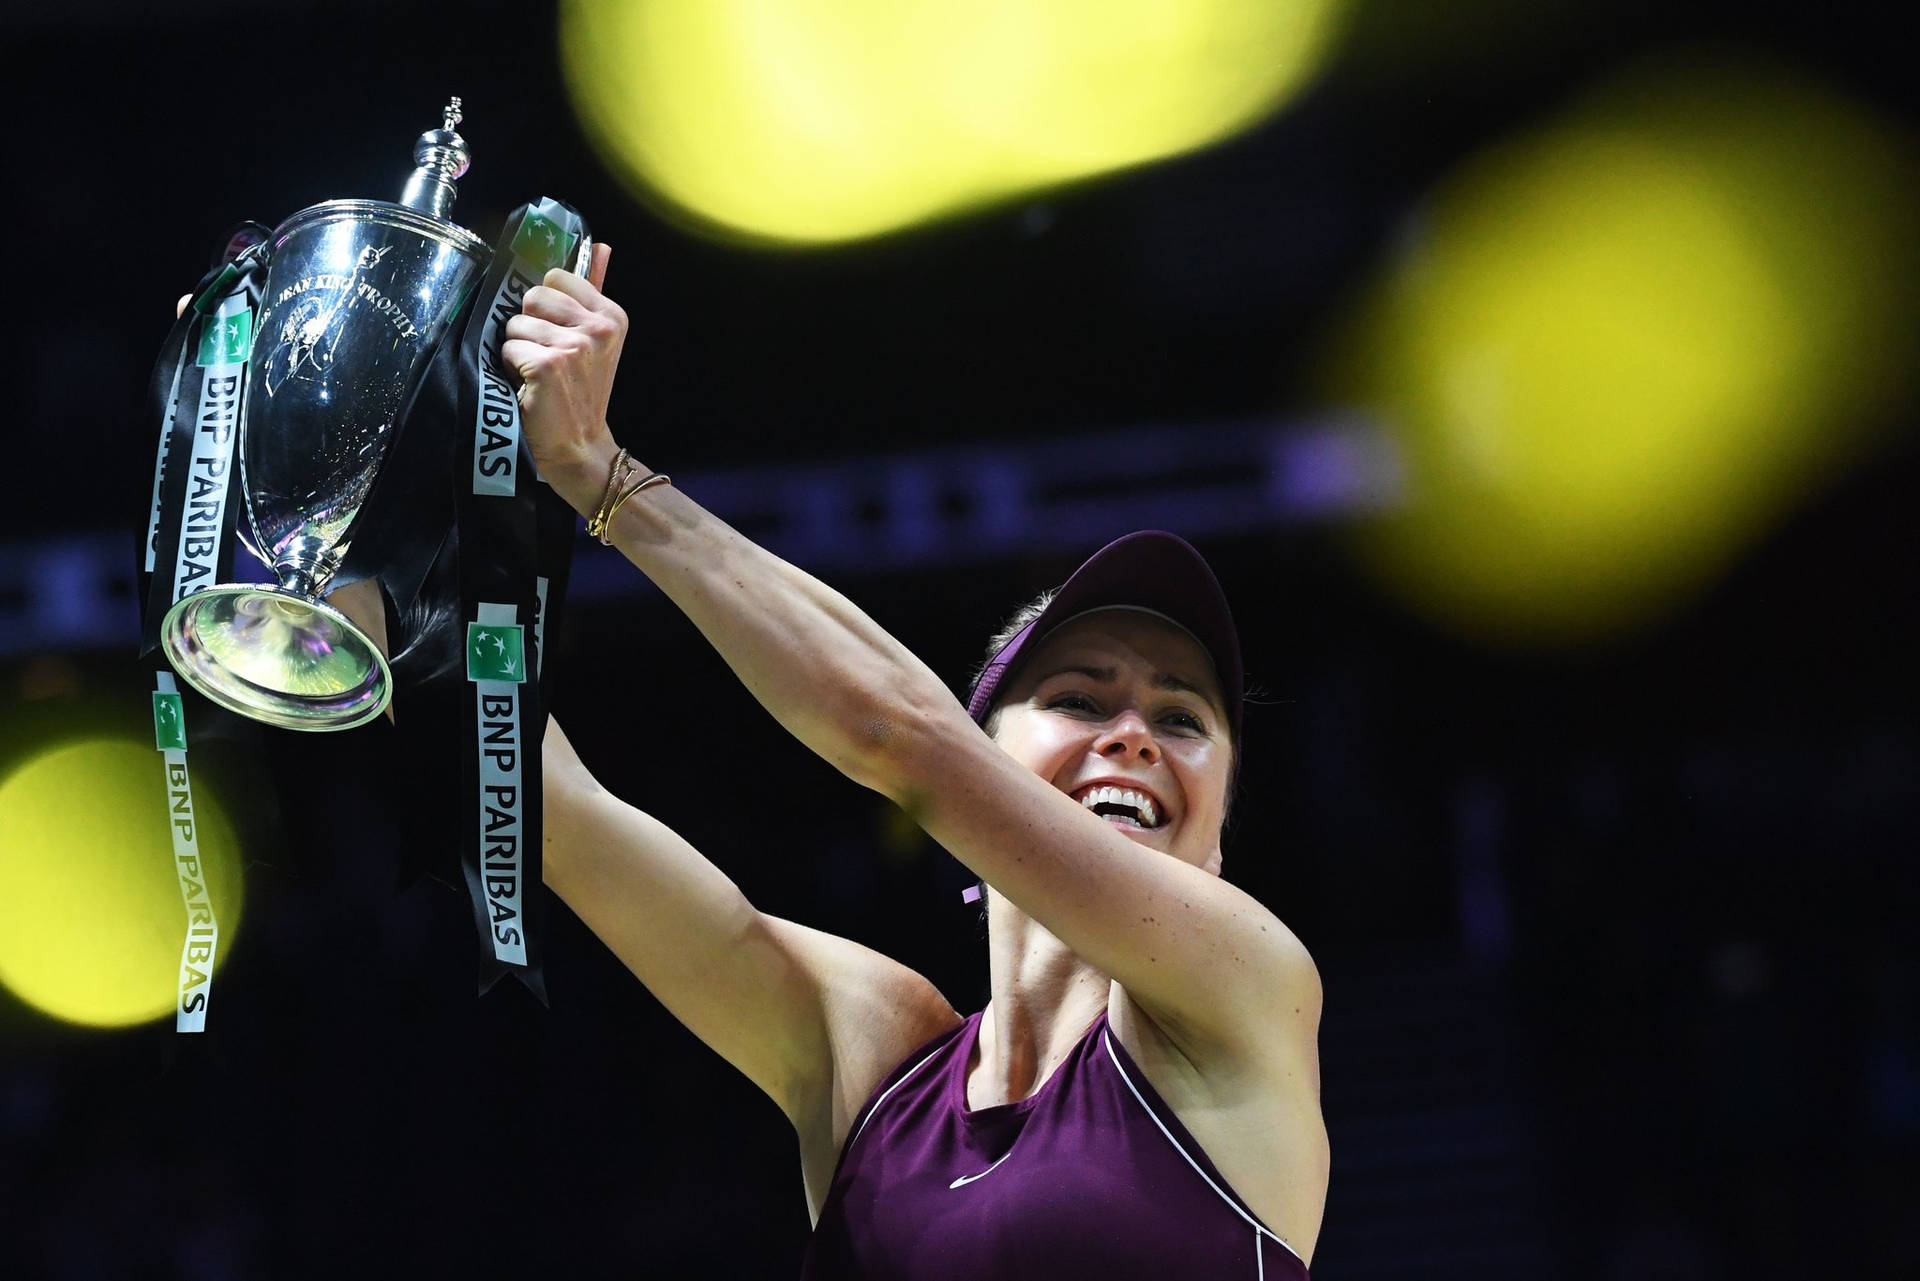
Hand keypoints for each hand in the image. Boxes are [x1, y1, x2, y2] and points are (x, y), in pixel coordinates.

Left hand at [502, 243, 625, 512]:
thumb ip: (594, 289)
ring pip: (516, 322)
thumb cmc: (582, 391)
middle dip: (529, 324)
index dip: (547, 305)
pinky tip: (530, 386)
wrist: (580, 446)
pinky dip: (512, 368)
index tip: (557, 332)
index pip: (556, 277)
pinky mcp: (549, 365)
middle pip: (532, 294)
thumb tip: (600, 246)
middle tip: (545, 354)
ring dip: (519, 348)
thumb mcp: (597, 338)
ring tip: (537, 372)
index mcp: (612, 314)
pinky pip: (509, 348)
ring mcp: (574, 346)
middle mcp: (598, 327)